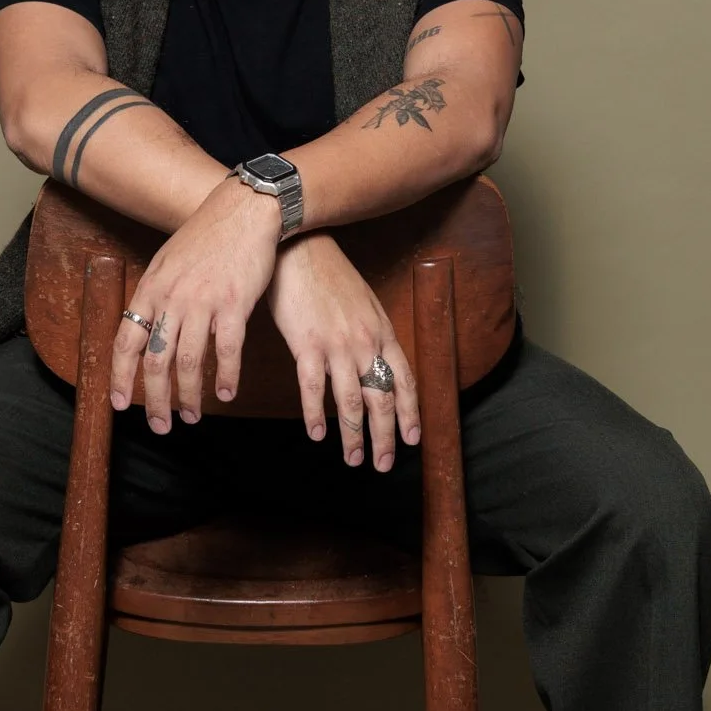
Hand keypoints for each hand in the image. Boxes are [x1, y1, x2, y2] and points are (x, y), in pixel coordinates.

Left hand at [110, 176, 281, 429]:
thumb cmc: (206, 236)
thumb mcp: (167, 262)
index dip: (120, 378)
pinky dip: (226, 377)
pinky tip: (225, 393)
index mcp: (151, 289)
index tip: (119, 404)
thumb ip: (155, 295)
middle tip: (159, 425)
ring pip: (189, 362)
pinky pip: (227, 350)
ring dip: (189, 396)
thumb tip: (143, 326)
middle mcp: (172, 299)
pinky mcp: (235, 303)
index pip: (126, 342)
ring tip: (191, 416)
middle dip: (154, 400)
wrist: (244, 210)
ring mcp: (203, 301)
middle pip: (155, 361)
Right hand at [265, 233, 419, 470]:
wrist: (298, 246)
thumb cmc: (327, 273)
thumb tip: (375, 358)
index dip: (410, 413)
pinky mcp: (306, 345)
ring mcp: (337, 345)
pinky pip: (313, 389)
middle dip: (386, 436)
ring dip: (353, 436)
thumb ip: (371, 331)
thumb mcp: (362, 300)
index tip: (413, 440)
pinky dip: (316, 416)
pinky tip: (317, 434)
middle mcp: (365, 342)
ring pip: (351, 402)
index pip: (404, 381)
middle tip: (384, 465)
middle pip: (381, 399)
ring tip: (354, 459)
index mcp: (382, 331)